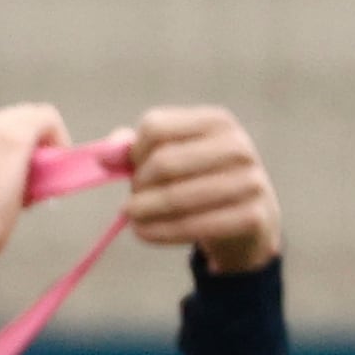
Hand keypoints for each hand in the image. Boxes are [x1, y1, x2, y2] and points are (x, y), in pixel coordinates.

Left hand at [116, 105, 280, 273]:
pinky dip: (157, 232)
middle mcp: (237, 145)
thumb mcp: (172, 158)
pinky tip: (143, 233)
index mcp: (216, 121)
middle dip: (138, 186)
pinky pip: (191, 226)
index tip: (134, 170)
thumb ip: (135, 151)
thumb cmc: (197, 182)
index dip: (133, 153)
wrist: (248, 219)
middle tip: (131, 201)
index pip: (154, 127)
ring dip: (142, 212)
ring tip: (132, 217)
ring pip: (175, 196)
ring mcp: (250, 180)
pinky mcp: (250, 216)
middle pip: (163, 162)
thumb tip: (103, 154)